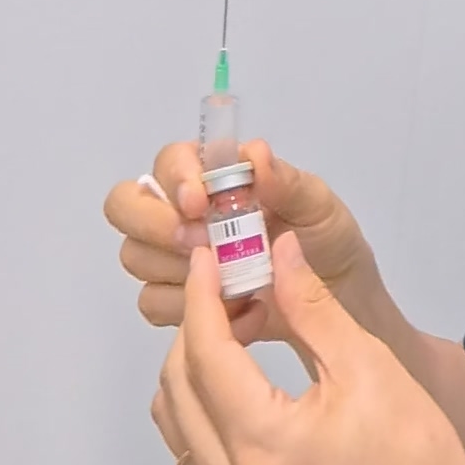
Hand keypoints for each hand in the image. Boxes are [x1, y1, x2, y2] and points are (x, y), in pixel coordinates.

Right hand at [104, 137, 383, 347]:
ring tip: (234, 281)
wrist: (338, 305)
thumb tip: (254, 154)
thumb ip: (287, 182)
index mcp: (213, 178)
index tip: (200, 204)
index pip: (166, 163)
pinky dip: (188, 309)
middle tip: (202, 245)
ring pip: (135, 257)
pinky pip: (152, 304)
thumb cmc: (327, 244)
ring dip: (179, 270)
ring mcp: (173, 258)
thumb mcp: (319, 208)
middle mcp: (182, 213)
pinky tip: (235, 310)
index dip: (174, 180)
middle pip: (126, 206)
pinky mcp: (177, 301)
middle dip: (157, 225)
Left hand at [152, 233, 464, 464]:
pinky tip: (243, 375)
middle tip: (234, 286)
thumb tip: (278, 249)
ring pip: (176, 414)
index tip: (211, 255)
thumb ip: (313, 307)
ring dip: (194, 364)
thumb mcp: (371, 369)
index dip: (203, 296)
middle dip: (197, 325)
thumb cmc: (417, 464)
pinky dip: (202, 401)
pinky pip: (193, 445)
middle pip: (178, 382)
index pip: (205, 353)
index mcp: (264, 443)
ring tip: (238, 328)